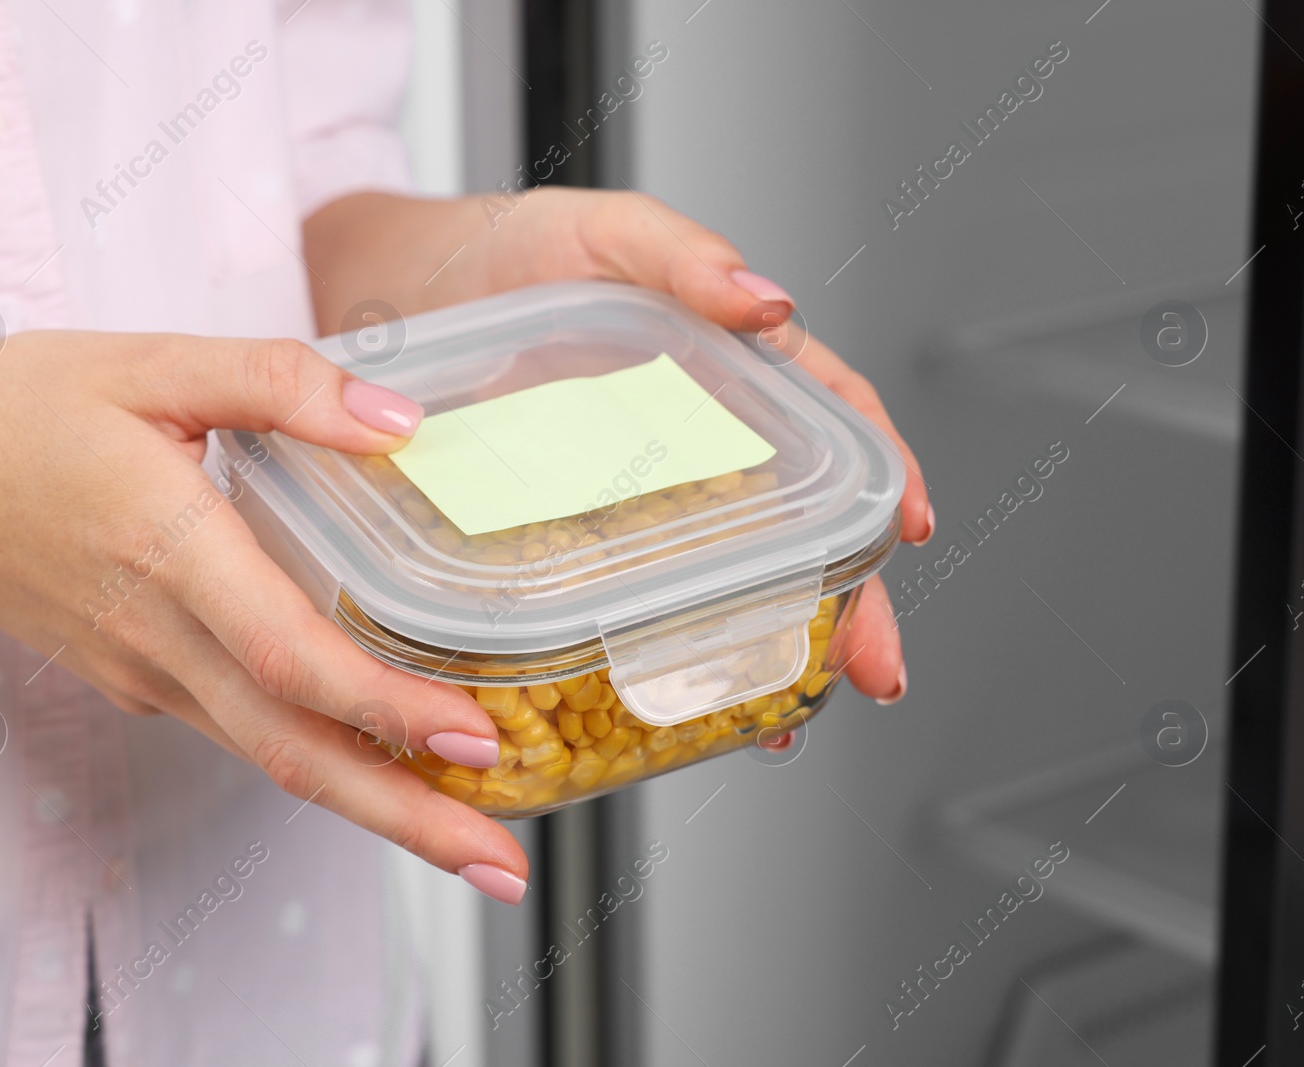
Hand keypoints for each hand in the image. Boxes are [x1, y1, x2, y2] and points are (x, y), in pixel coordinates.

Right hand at [0, 335, 529, 899]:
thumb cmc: (26, 409)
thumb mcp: (154, 363)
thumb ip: (280, 383)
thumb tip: (399, 422)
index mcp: (168, 551)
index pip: (288, 656)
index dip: (383, 706)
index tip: (473, 740)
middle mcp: (160, 637)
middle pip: (294, 751)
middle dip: (407, 818)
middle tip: (503, 868)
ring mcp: (150, 673)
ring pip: (276, 757)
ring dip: (379, 808)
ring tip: (474, 840)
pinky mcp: (147, 681)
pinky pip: (249, 731)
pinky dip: (328, 762)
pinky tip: (392, 766)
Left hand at [305, 188, 930, 703]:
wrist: (393, 289)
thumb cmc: (505, 248)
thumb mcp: (603, 233)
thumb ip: (684, 256)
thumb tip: (769, 303)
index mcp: (725, 366)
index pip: (835, 420)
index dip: (887, 473)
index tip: (910, 529)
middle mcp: (695, 441)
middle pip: (800, 525)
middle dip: (850, 604)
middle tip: (868, 668)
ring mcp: (637, 497)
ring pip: (727, 577)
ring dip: (772, 647)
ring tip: (787, 714)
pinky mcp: (571, 537)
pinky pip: (633, 600)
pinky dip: (666, 652)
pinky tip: (681, 699)